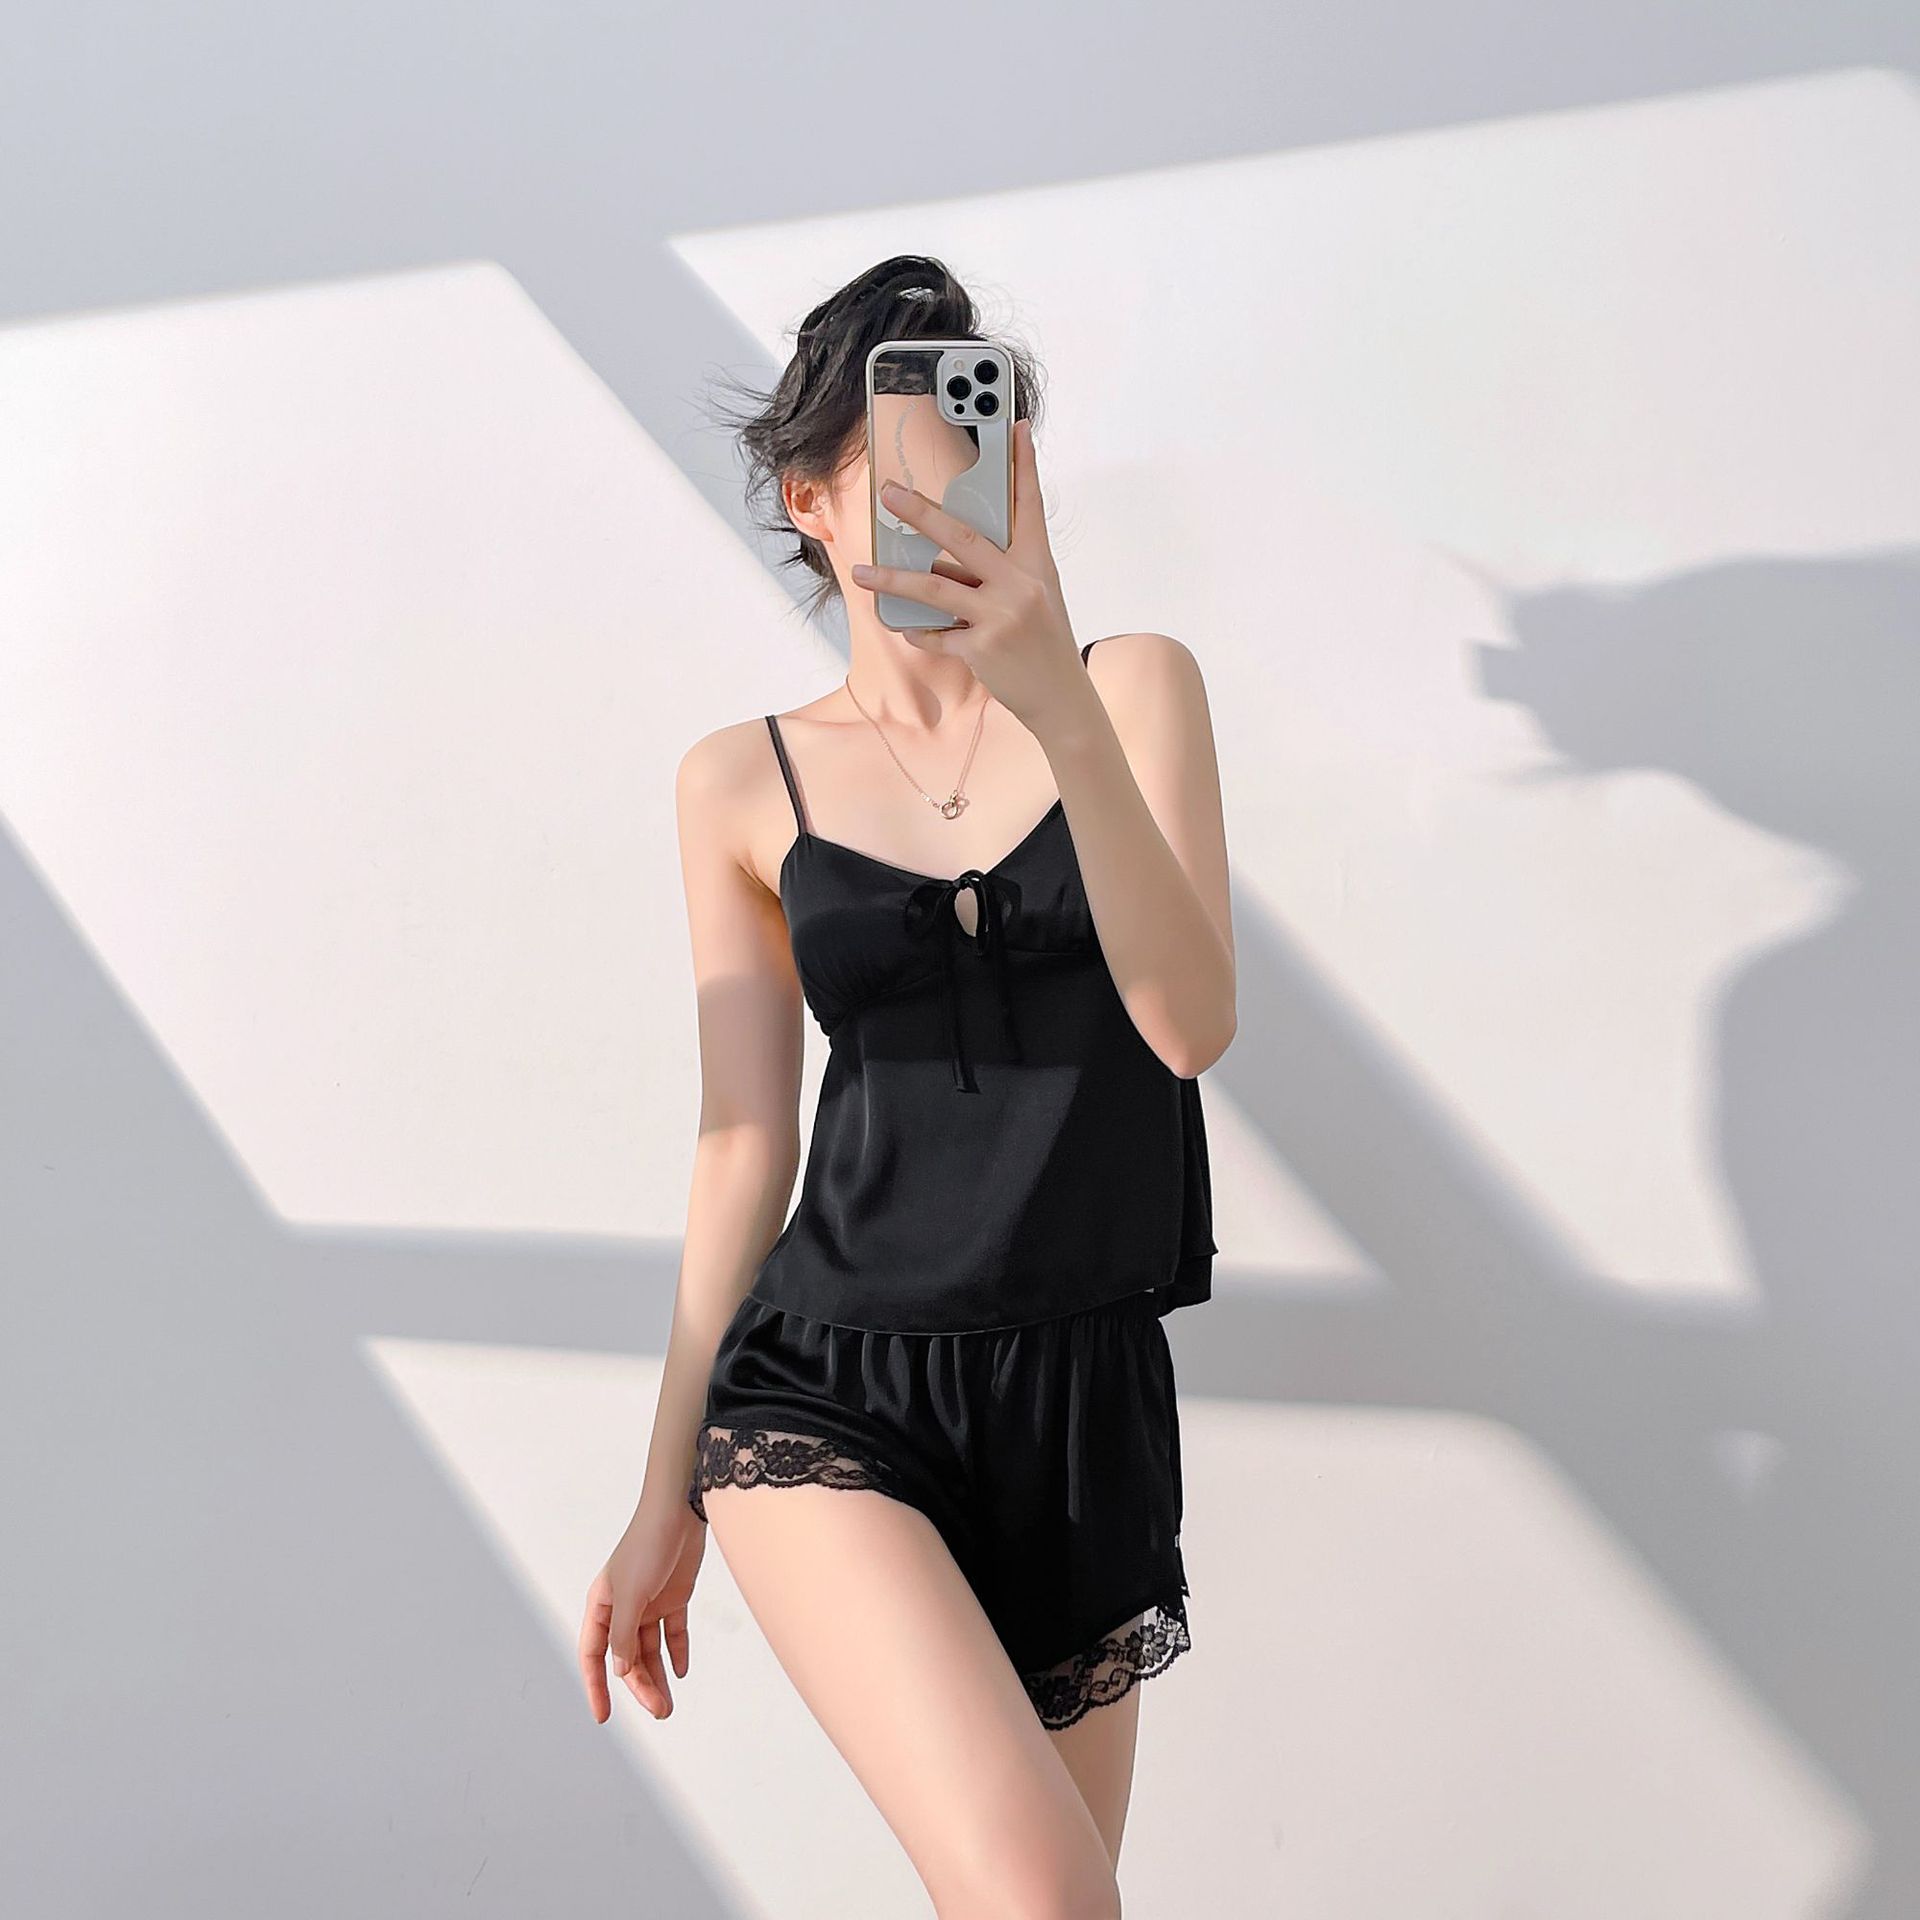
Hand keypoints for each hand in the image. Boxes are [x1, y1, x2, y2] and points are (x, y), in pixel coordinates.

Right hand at [578, 1503, 705, 1722]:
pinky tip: (681, 1671)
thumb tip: (620, 1672)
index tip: (602, 1716)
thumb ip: (623, 1635)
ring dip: (659, 1676)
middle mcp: (622, 1608)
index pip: (593, 1654)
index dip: (596, 1685)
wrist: (680, 1511)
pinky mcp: (673, 1597)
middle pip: (627, 1658)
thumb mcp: (631, 1594)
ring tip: (669, 1705)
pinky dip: (677, 1652)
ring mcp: (648, 1603)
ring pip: (649, 1650)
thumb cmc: (647, 1544)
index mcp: (602, 1605)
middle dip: (640, 1687)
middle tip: (659, 1711)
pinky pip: (673, 1633)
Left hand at [850, 418, 1092, 738]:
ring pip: (934, 588)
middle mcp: (1020, 585)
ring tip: (860, 572)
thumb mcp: (1034, 597)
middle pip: (963, 538)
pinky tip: (907, 628)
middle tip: (888, 493)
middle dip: (920, 513)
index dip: (1024, 466)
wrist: (1060, 697)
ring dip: (891, 579)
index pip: (1030, 506)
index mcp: (1037, 565)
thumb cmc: (1042, 642)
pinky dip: (918, 631)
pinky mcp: (982, 649)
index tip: (1016, 427)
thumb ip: (997, 573)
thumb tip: (940, 560)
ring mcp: (1001, 616)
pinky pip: (936, 633)